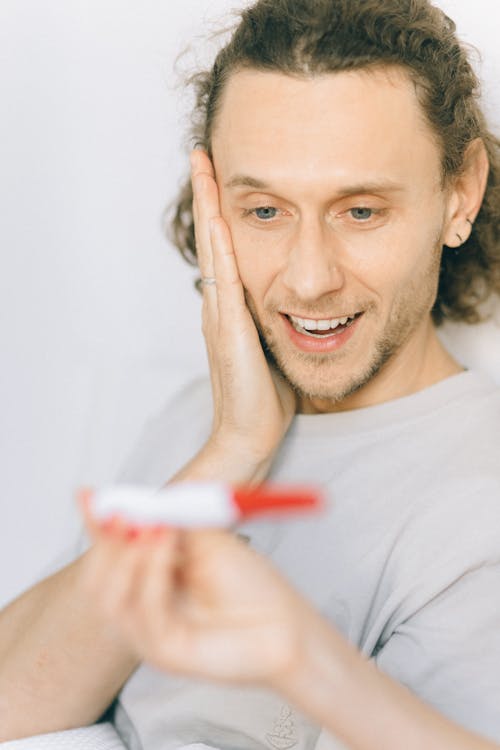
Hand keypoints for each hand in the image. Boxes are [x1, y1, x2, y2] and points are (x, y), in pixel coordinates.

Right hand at [80, 489, 312, 685]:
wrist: (284, 623)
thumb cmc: (251, 585)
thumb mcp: (207, 539)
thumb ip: (171, 523)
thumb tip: (137, 503)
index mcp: (151, 577)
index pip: (108, 552)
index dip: (96, 524)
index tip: (87, 495)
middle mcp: (143, 606)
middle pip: (98, 578)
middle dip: (106, 542)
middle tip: (124, 515)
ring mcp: (149, 632)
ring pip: (110, 598)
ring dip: (128, 558)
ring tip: (155, 530)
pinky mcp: (163, 652)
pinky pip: (144, 612)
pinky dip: (152, 576)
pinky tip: (166, 550)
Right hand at [189, 150, 295, 480]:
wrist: (248, 436)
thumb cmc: (265, 399)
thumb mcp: (275, 350)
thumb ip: (279, 324)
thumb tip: (301, 308)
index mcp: (232, 310)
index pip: (225, 250)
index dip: (222, 213)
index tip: (223, 178)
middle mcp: (220, 306)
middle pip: (212, 239)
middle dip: (207, 195)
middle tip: (203, 153)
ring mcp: (220, 315)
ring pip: (213, 249)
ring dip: (208, 207)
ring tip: (203, 167)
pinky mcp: (229, 329)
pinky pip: (224, 278)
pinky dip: (220, 245)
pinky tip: (218, 216)